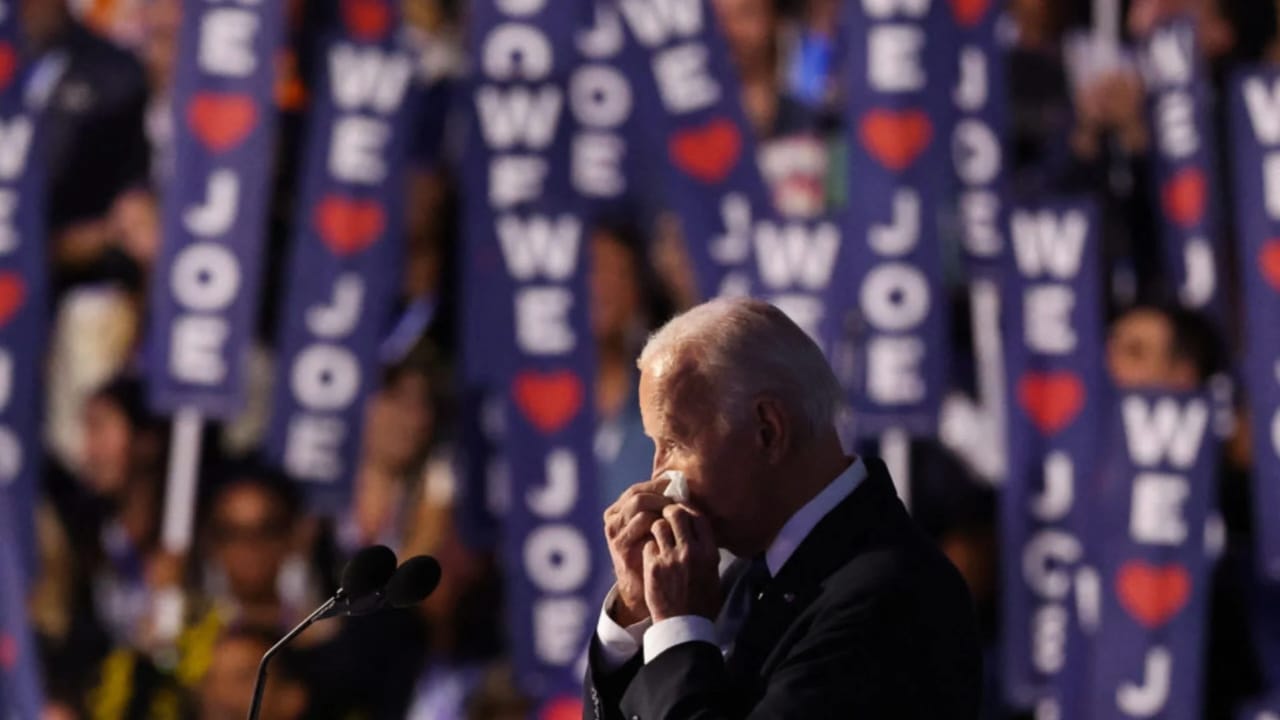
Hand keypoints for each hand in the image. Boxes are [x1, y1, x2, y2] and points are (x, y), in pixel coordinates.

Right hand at [603, 479, 672, 624]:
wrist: (648, 591)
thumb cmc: (657, 557)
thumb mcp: (655, 529)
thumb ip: (660, 509)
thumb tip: (681, 483)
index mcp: (619, 512)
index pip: (639, 488)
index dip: (659, 485)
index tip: (679, 487)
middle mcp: (613, 519)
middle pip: (637, 493)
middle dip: (660, 494)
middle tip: (679, 500)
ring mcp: (614, 532)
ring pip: (639, 503)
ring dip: (661, 504)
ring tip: (676, 512)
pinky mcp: (620, 544)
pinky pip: (642, 520)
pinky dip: (659, 518)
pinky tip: (672, 525)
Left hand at [643, 504, 719, 621]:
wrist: (684, 626)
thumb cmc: (701, 602)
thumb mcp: (713, 573)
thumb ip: (706, 551)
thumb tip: (697, 531)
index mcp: (709, 552)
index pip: (698, 517)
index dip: (688, 509)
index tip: (682, 509)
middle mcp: (691, 551)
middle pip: (676, 514)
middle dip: (668, 511)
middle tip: (664, 516)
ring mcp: (671, 558)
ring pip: (658, 525)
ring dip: (656, 527)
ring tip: (656, 535)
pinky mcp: (653, 566)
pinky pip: (648, 545)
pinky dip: (649, 547)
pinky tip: (651, 556)